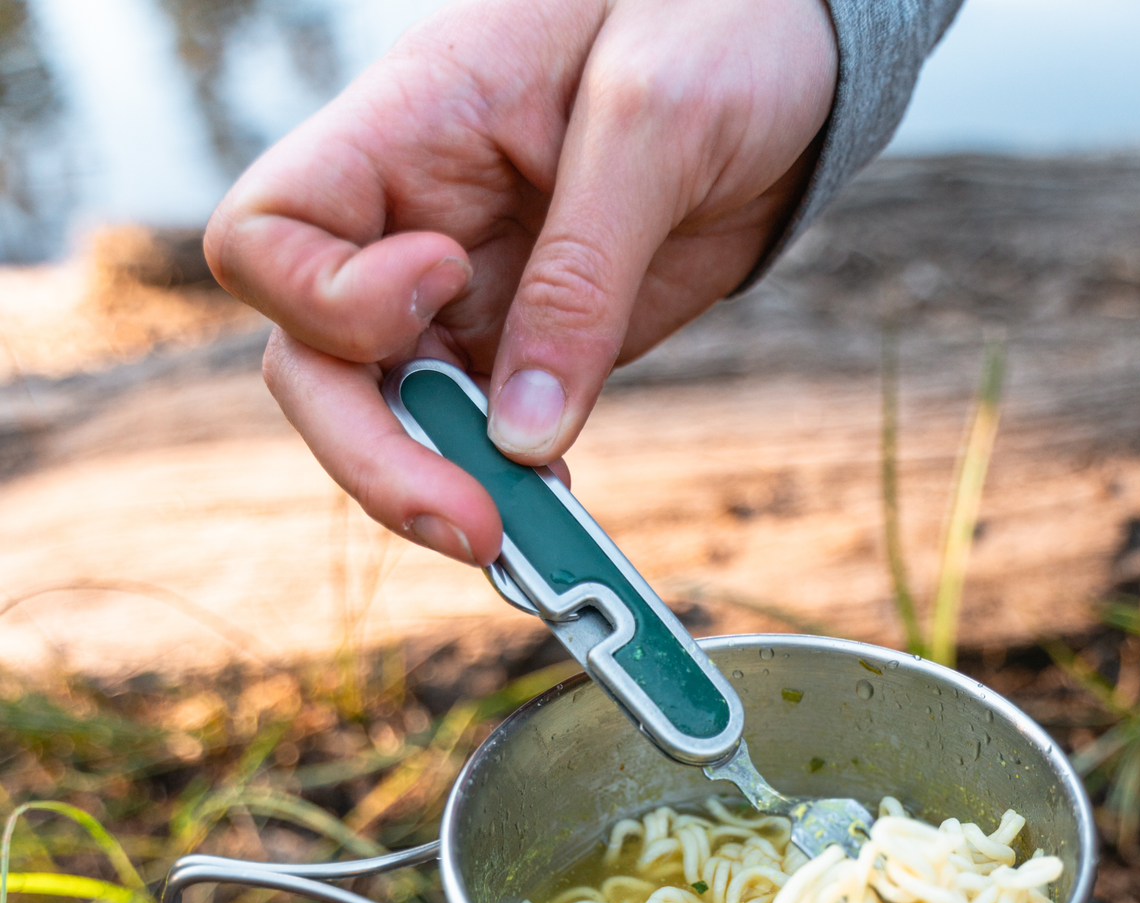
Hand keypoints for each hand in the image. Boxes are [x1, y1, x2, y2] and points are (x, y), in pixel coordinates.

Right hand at [205, 0, 836, 565]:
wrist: (800, 53)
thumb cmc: (719, 23)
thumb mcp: (658, 118)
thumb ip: (586, 273)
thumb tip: (525, 437)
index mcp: (408, 126)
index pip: (270, 232)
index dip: (328, 295)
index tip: (445, 286)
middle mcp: (413, 220)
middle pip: (315, 361)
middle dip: (374, 455)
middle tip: (472, 525)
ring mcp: (468, 292)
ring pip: (393, 419)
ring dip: (442, 492)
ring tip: (528, 544)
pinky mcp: (533, 344)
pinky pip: (484, 437)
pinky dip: (509, 489)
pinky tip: (558, 517)